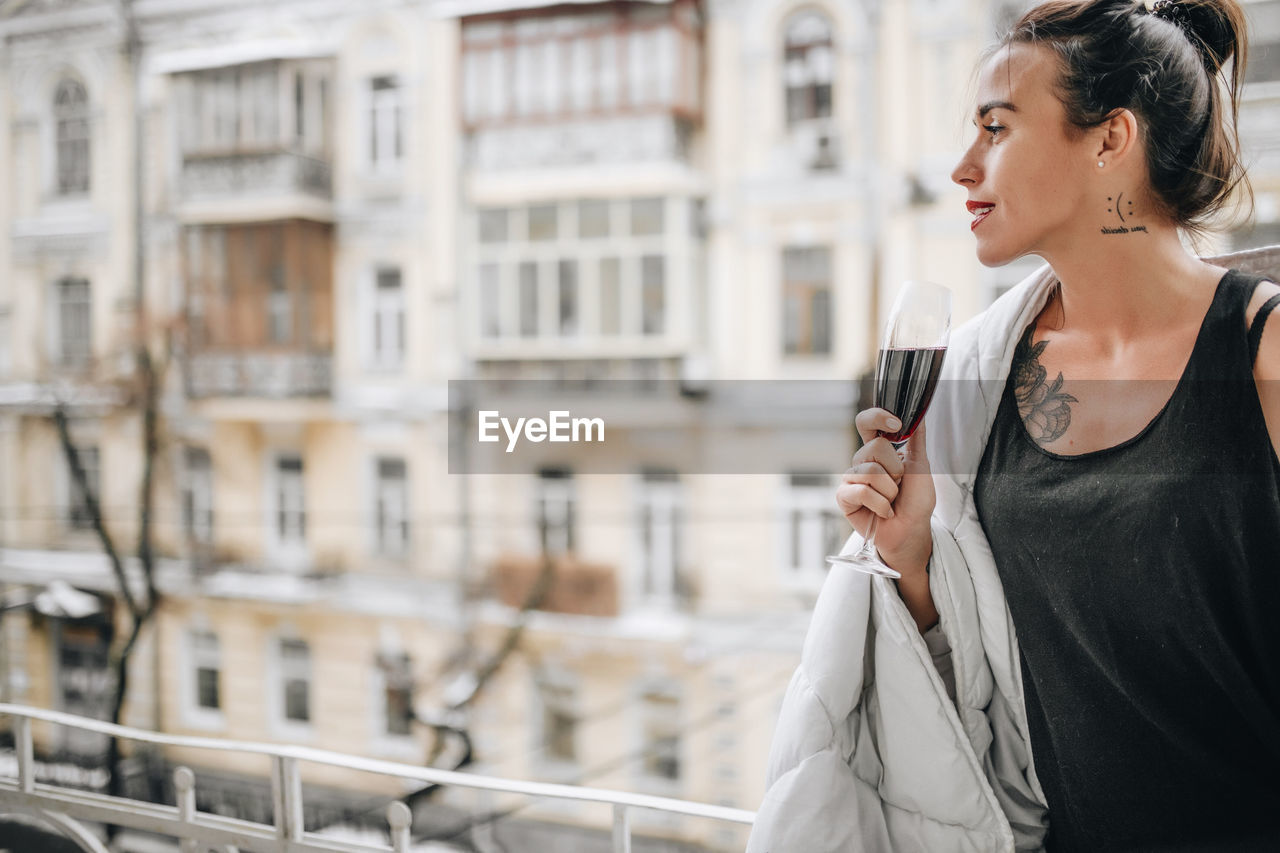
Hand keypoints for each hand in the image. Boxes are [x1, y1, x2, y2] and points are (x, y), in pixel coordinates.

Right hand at [836, 408, 935, 579]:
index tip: (897, 425)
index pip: (867, 422)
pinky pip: (861, 491)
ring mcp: (851, 479)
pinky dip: (880, 504)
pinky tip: (884, 511)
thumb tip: (919, 413)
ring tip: (891, 501)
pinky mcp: (844, 497)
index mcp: (878, 450)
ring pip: (870, 472)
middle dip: (895, 469)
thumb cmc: (916, 502)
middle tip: (899, 484)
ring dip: (890, 491)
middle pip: (874, 447)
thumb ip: (917, 439)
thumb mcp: (922, 466)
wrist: (911, 531)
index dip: (877, 417)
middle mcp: (862, 461)